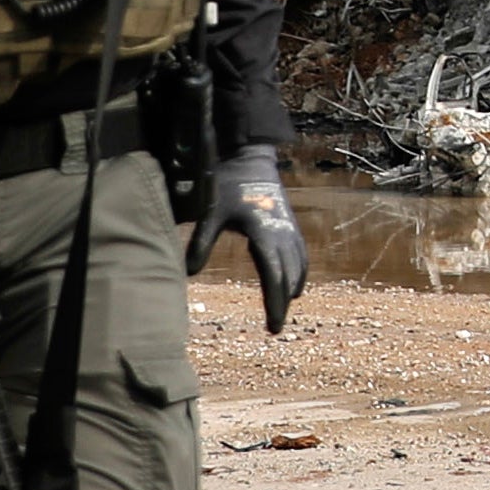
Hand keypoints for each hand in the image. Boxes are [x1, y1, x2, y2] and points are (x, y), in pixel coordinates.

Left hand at [191, 150, 307, 333]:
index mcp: (265, 234)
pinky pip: (301, 256)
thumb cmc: (228, 185)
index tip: (274, 324)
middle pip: (288, 276)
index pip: (274, 275)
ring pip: (297, 267)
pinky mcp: (290, 225)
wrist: (251, 160)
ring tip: (282, 311)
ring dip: (291, 290)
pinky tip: (295, 286)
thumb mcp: (211, 213)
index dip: (275, 302)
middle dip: (282, 303)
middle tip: (275, 328)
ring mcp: (289, 229)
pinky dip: (299, 273)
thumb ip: (201, 242)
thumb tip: (189, 273)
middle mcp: (282, 234)